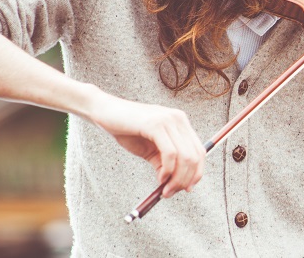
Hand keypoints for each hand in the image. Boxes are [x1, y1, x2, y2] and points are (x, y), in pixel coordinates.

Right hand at [87, 92, 204, 198]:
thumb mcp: (150, 149)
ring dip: (177, 179)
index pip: (200, 151)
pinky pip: (170, 153)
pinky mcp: (156, 124)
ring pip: (185, 157)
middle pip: (195, 156)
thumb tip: (175, 185)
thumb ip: (164, 163)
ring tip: (165, 189)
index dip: (196, 173)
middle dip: (185, 179)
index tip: (186, 189)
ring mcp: (169, 120)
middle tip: (171, 193)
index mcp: (180, 123)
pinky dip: (168, 170)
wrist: (104, 112)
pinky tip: (160, 178)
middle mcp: (179, 119)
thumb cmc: (126, 130)